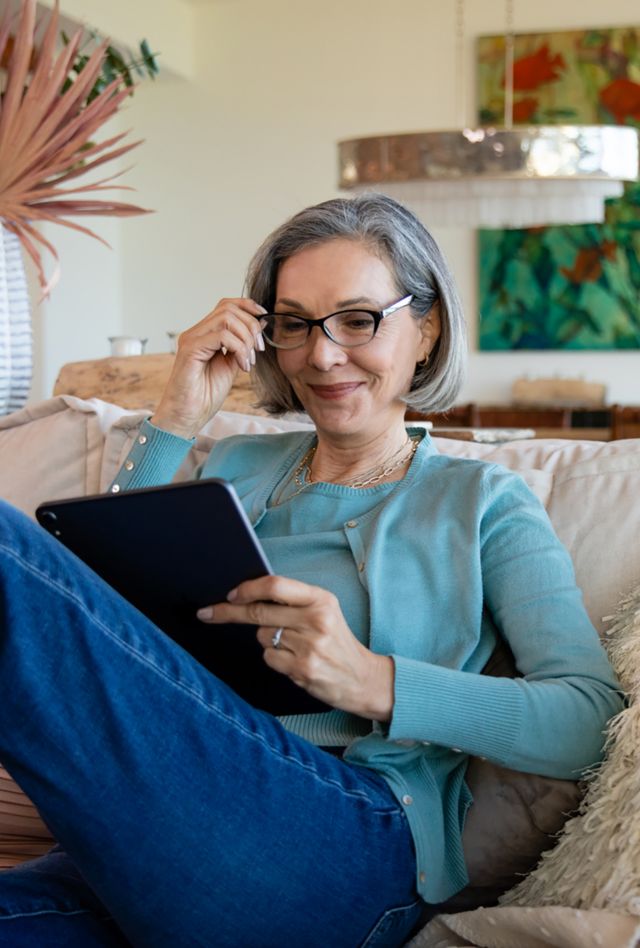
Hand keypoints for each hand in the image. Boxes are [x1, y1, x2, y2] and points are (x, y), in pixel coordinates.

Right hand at [152, 298, 266, 438]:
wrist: (186, 417)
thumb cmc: (204, 396)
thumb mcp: (232, 366)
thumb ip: (242, 346)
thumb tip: (260, 324)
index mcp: (204, 334)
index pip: (226, 305)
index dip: (248, 307)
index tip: (265, 319)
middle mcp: (196, 333)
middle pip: (228, 308)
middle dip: (251, 326)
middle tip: (259, 349)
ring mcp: (191, 339)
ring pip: (226, 318)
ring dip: (246, 338)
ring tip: (250, 360)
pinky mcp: (190, 350)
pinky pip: (222, 336)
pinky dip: (239, 349)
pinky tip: (242, 366)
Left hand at [197, 575, 394, 720]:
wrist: (362, 678)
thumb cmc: (337, 641)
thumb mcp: (325, 611)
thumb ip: (293, 602)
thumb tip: (248, 595)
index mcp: (321, 599)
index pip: (275, 585)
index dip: (248, 588)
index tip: (230, 593)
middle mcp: (316, 620)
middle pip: (259, 611)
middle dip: (228, 611)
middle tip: (208, 612)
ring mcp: (309, 647)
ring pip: (262, 636)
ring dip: (267, 639)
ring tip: (292, 645)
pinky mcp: (302, 670)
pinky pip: (268, 658)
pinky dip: (274, 658)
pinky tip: (294, 661)